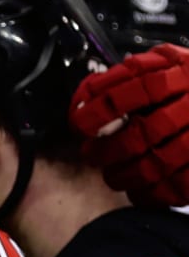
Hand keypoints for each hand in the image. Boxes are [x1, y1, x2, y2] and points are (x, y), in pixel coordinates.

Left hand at [69, 42, 188, 206]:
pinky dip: (152, 194)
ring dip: (125, 175)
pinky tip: (139, 191)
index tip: (79, 122)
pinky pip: (178, 187)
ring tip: (113, 176)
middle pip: (143, 133)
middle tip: (91, 154)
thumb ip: (135, 71)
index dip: (100, 108)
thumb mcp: (172, 62)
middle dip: (108, 150)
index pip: (135, 88)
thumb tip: (89, 90)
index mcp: (184, 73)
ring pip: (158, 164)